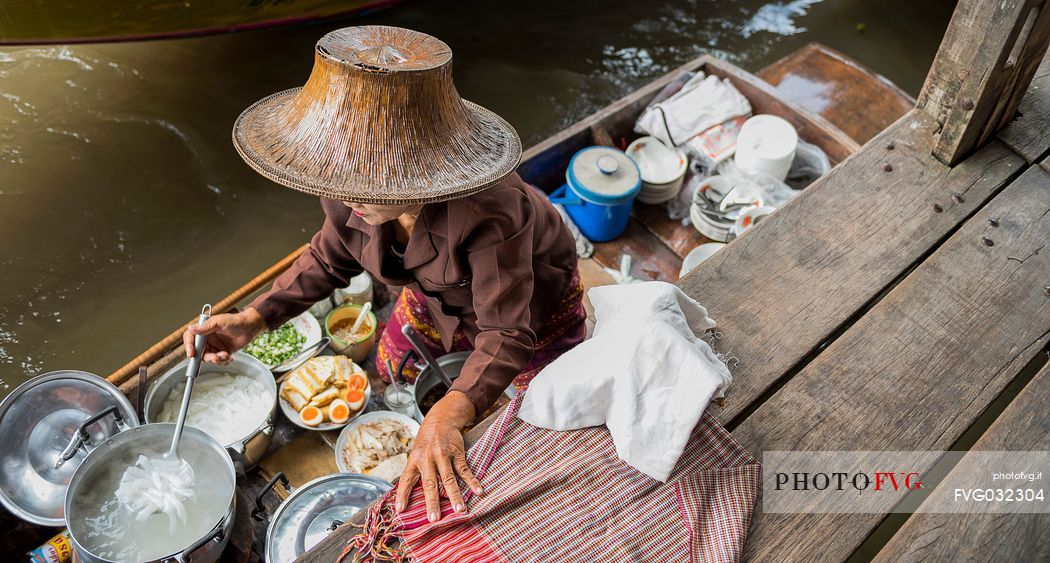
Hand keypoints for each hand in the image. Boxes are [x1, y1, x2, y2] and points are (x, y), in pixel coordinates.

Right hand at [182, 308, 266, 364]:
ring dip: (217, 359)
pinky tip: (230, 357)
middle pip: (199, 352)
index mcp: (204, 329)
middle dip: (207, 357)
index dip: (188, 346)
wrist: (251, 327)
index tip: (191, 354)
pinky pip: (218, 361)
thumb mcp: (220, 322)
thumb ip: (206, 327)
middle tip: (216, 357)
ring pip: (209, 358)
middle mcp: (207, 338)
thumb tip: (191, 329)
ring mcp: (214, 346)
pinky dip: (223, 362)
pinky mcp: (222, 352)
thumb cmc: (236, 320)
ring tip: (226, 355)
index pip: (190, 338)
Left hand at [396, 390, 482, 521]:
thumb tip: (406, 496)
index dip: (402, 495)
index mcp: (415, 460)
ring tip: (460, 509)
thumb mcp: (416, 454)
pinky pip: (464, 469)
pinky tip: (478, 491)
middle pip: (430, 483)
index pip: (406, 480)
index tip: (400, 510)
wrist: (441, 419)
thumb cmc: (426, 442)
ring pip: (449, 478)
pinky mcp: (457, 453)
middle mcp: (427, 458)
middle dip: (432, 502)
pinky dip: (472, 481)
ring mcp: (443, 455)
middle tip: (434, 518)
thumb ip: (414, 473)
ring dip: (455, 495)